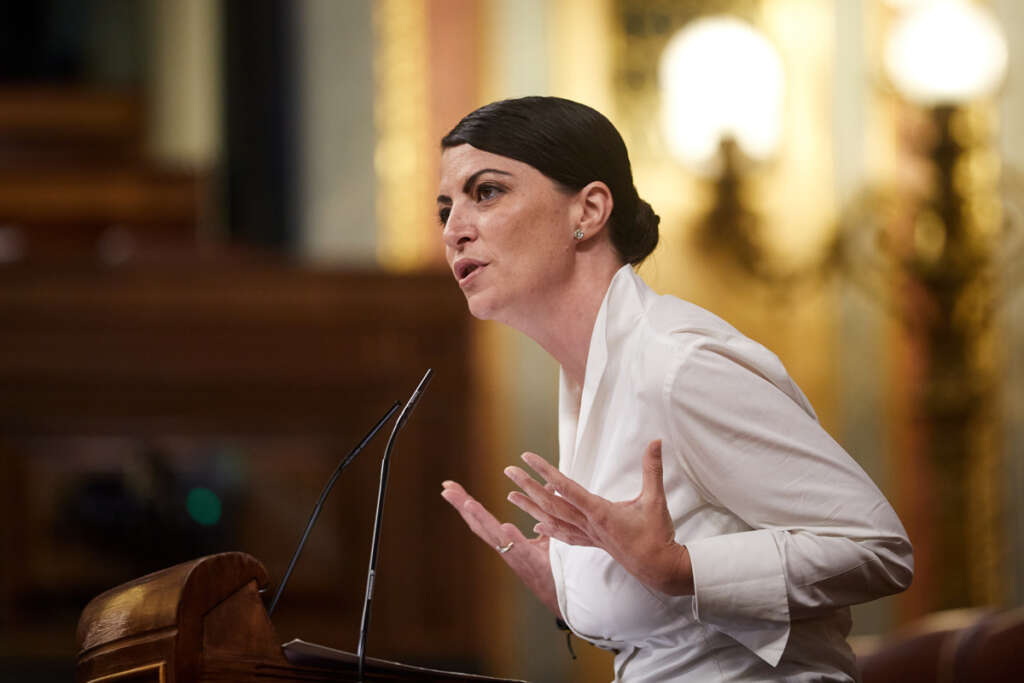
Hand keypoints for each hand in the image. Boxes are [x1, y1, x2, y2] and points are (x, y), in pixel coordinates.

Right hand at [440, 480, 561, 616]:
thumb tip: (548, 488)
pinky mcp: (533, 562)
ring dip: (481, 519)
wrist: (557, 594)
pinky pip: (521, 549)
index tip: (448, 487)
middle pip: (478, 524)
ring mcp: (515, 554)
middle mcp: (504, 547)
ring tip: (467, 502)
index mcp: (503, 540)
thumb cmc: (547, 565)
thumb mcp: (545, 534)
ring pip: (494, 535)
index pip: (481, 518)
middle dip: (461, 506)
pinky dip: (513, 538)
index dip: (464, 503)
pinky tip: (506, 527)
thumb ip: (543, 513)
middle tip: (446, 489)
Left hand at [504, 439, 693, 595]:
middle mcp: (588, 524)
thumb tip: (657, 441)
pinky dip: (548, 529)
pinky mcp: (592, 542)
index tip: (527, 457)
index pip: (565, 487)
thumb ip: (653, 469)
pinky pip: (564, 535)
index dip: (545, 471)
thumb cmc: (657, 534)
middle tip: (509, 471)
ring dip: (530, 508)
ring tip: (511, 496)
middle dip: (528, 486)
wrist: (659, 568)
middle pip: (551, 504)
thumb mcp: (655, 499)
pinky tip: (536, 526)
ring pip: (552, 520)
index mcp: (599, 512)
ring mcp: (588, 535)